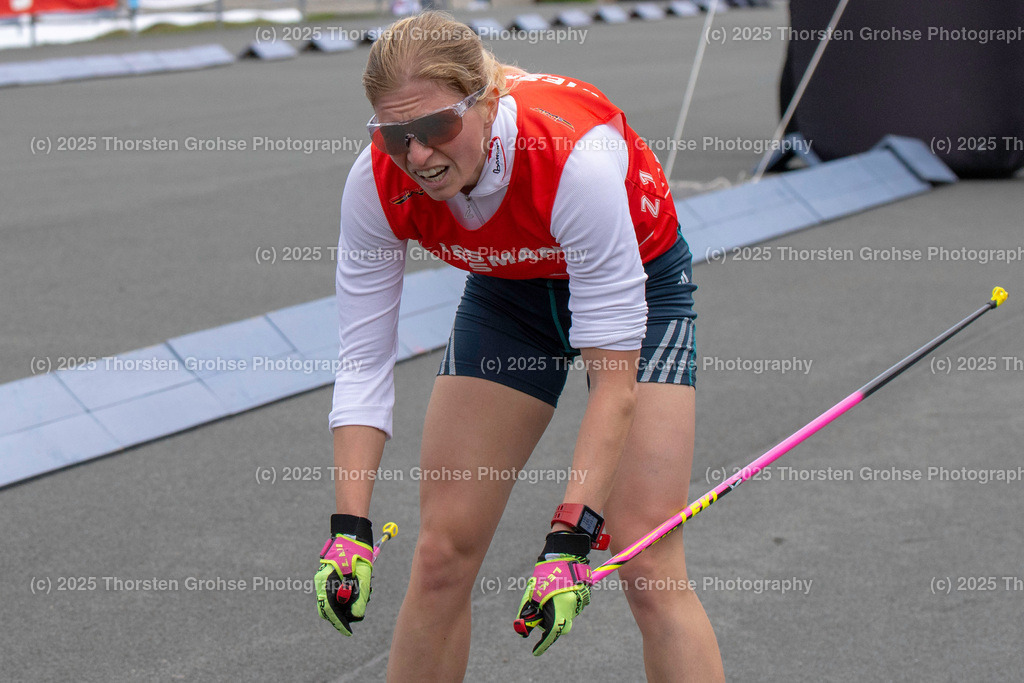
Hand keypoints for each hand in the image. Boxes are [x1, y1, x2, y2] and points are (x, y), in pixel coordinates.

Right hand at [315, 514, 374, 635]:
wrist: (352, 535)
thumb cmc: (357, 553)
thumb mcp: (363, 576)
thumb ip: (360, 597)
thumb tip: (357, 616)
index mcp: (326, 582)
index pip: (330, 610)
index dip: (339, 623)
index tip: (348, 632)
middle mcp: (322, 582)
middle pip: (330, 608)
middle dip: (344, 613)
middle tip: (359, 613)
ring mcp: (325, 579)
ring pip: (334, 600)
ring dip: (348, 603)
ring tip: (364, 595)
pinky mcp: (330, 577)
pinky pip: (336, 592)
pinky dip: (347, 594)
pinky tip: (360, 589)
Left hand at [514, 532, 592, 655]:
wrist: (566, 551)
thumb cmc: (547, 571)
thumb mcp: (533, 592)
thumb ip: (528, 611)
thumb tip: (522, 628)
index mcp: (562, 608)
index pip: (553, 633)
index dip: (543, 644)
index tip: (535, 651)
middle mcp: (573, 608)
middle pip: (559, 626)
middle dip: (547, 625)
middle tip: (536, 616)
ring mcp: (580, 602)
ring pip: (564, 615)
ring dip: (553, 612)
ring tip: (544, 595)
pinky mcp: (582, 596)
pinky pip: (569, 607)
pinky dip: (559, 605)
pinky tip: (554, 591)